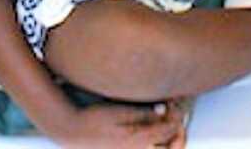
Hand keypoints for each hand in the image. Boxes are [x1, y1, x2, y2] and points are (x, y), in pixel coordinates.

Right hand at [59, 99, 187, 147]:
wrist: (73, 133)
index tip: (176, 106)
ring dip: (167, 142)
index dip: (176, 119)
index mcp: (138, 141)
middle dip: (176, 137)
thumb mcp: (119, 112)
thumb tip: (164, 111)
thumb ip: (142, 113)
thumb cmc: (95, 119)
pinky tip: (150, 134)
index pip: (167, 132)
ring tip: (165, 127)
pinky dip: (154, 145)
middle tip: (177, 121)